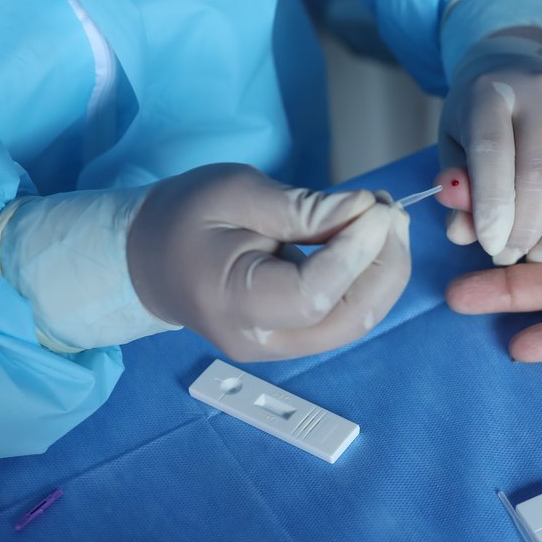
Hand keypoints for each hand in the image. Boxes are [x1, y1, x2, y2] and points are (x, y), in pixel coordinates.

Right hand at [127, 164, 409, 360]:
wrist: (150, 259)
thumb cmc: (184, 218)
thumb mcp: (234, 192)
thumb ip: (301, 208)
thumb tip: (364, 211)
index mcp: (234, 304)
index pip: (314, 295)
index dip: (356, 252)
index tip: (376, 207)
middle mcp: (262, 342)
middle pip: (349, 319)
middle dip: (385, 264)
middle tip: (391, 211)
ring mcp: (282, 349)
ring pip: (357, 324)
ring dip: (385, 273)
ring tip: (386, 222)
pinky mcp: (296, 341)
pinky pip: (347, 318)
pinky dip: (370, 281)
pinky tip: (373, 243)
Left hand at [437, 28, 541, 265]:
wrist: (524, 70)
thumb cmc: (482, 119)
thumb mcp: (455, 145)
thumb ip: (458, 190)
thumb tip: (463, 232)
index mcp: (491, 92)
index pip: (492, 153)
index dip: (492, 207)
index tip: (490, 245)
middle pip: (540, 174)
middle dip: (525, 229)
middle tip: (511, 256)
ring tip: (540, 253)